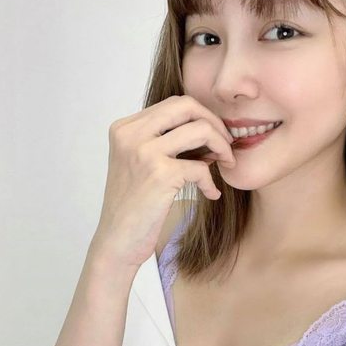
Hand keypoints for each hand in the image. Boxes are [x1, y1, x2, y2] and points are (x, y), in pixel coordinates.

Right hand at [91, 94, 235, 269]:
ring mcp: (144, 153)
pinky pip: (201, 167)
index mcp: (125, 128)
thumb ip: (165, 142)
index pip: (173, 104)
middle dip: (215, 123)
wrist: (118, 241)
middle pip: (187, 106)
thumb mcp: (141, 164)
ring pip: (200, 130)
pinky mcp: (160, 175)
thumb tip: (208, 128)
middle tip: (227, 144)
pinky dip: (211, 181)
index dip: (201, 116)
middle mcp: (131, 135)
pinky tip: (210, 194)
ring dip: (222, 147)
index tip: (215, 135)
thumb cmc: (134, 206)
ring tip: (226, 164)